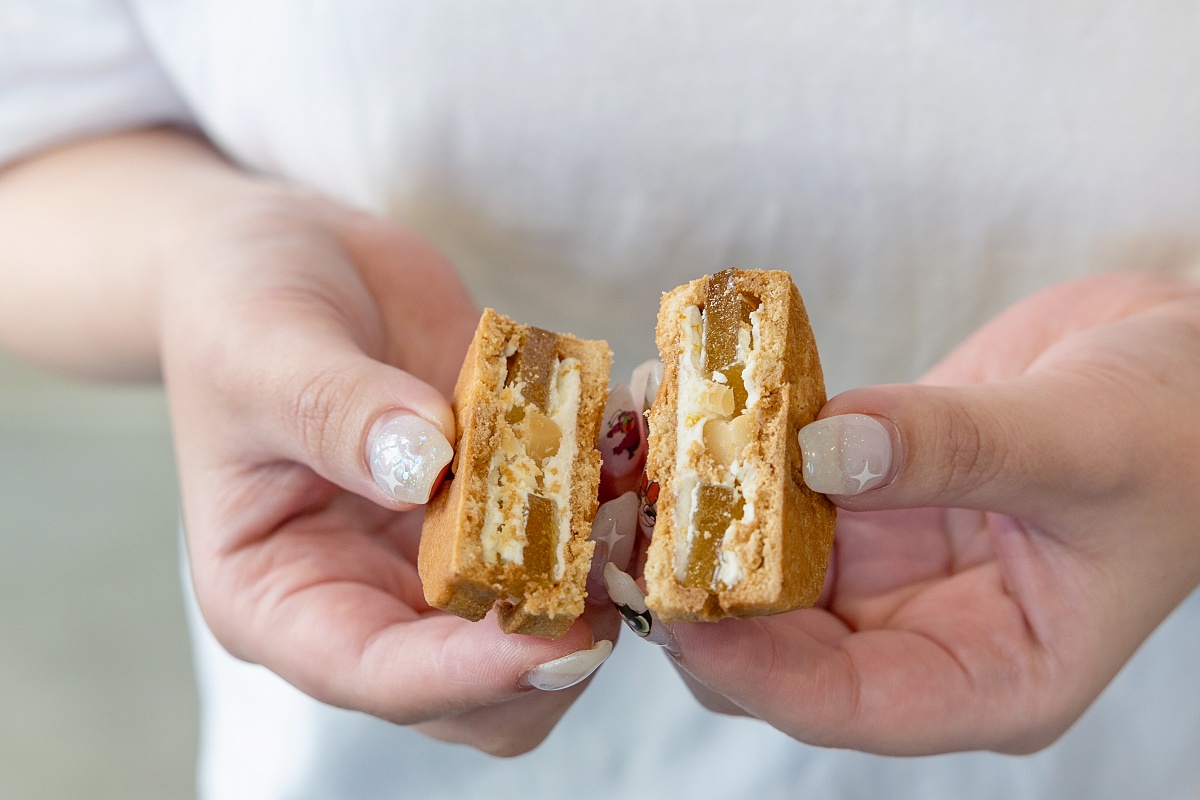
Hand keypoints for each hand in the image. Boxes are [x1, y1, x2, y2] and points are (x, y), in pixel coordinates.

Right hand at [160, 190, 618, 755]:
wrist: (294, 260)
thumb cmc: (239, 308)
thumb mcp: (262, 347)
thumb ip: (334, 409)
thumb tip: (425, 465)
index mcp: (279, 595)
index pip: (372, 674)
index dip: (466, 674)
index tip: (552, 640)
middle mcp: (366, 596)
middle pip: (474, 695)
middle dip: (549, 650)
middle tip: (610, 565)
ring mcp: (439, 557)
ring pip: (538, 637)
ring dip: (596, 588)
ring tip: (628, 509)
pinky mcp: (497, 510)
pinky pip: (569, 546)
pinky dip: (609, 518)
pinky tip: (628, 455)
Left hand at [666, 272, 1199, 753]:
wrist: (1184, 360)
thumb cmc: (1178, 431)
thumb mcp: (1085, 443)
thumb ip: (956, 449)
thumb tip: (822, 451)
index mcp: (994, 677)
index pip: (851, 704)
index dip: (757, 668)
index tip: (679, 606)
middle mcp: (926, 636)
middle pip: (780, 652)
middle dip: (704, 597)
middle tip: (634, 527)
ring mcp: (888, 570)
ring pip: (760, 577)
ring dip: (699, 526)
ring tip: (643, 462)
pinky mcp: (863, 504)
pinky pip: (775, 500)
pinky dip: (727, 468)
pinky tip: (684, 416)